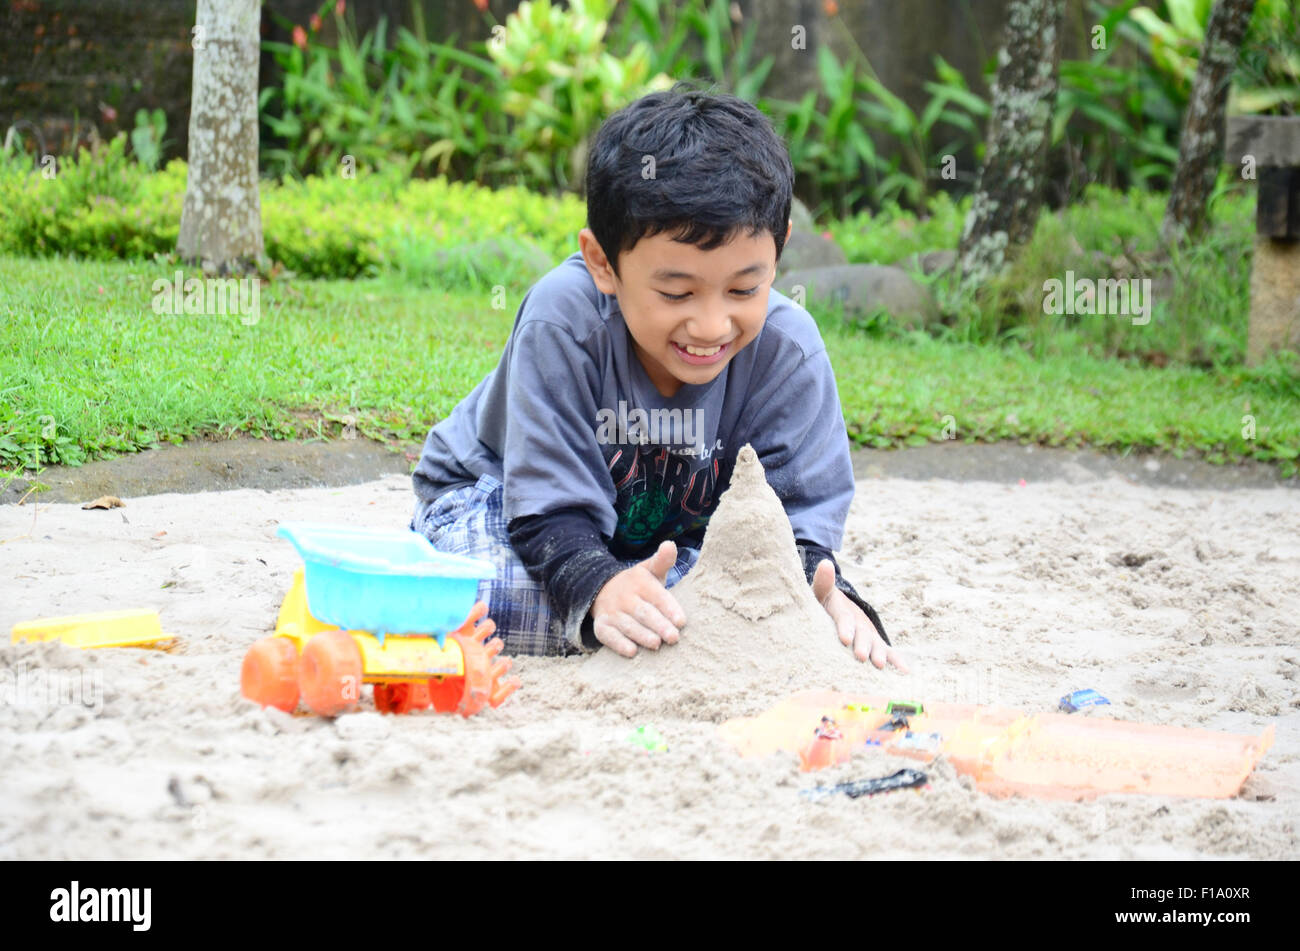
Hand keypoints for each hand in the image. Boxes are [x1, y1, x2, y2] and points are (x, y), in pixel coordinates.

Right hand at [591, 541, 686, 657]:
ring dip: (641, 635)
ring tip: (656, 644)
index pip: (657, 596)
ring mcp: (612, 612)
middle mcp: (625, 597)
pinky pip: (608, 636)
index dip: (669, 608)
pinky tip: (631, 652)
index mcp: (641, 583)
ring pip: (627, 625)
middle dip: (659, 625)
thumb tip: (670, 544)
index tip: (681, 621)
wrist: (602, 589)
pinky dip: (618, 644)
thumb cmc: (638, 586)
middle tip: (673, 637)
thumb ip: (662, 561)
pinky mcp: (602, 625)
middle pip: (643, 612)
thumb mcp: (649, 570)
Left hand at [812, 559, 908, 671]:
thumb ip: (823, 582)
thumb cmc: (824, 604)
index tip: (845, 639)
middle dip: (862, 644)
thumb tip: (826, 563)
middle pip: (862, 633)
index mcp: (842, 609)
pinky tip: (904, 672)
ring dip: (878, 654)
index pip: (844, 617)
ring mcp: (869, 633)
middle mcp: (858, 621)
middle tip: (860, 656)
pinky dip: (896, 661)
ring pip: (875, 644)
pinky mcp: (875, 643)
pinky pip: (887, 652)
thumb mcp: (820, 593)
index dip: (845, 627)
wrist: (838, 606)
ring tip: (878, 665)